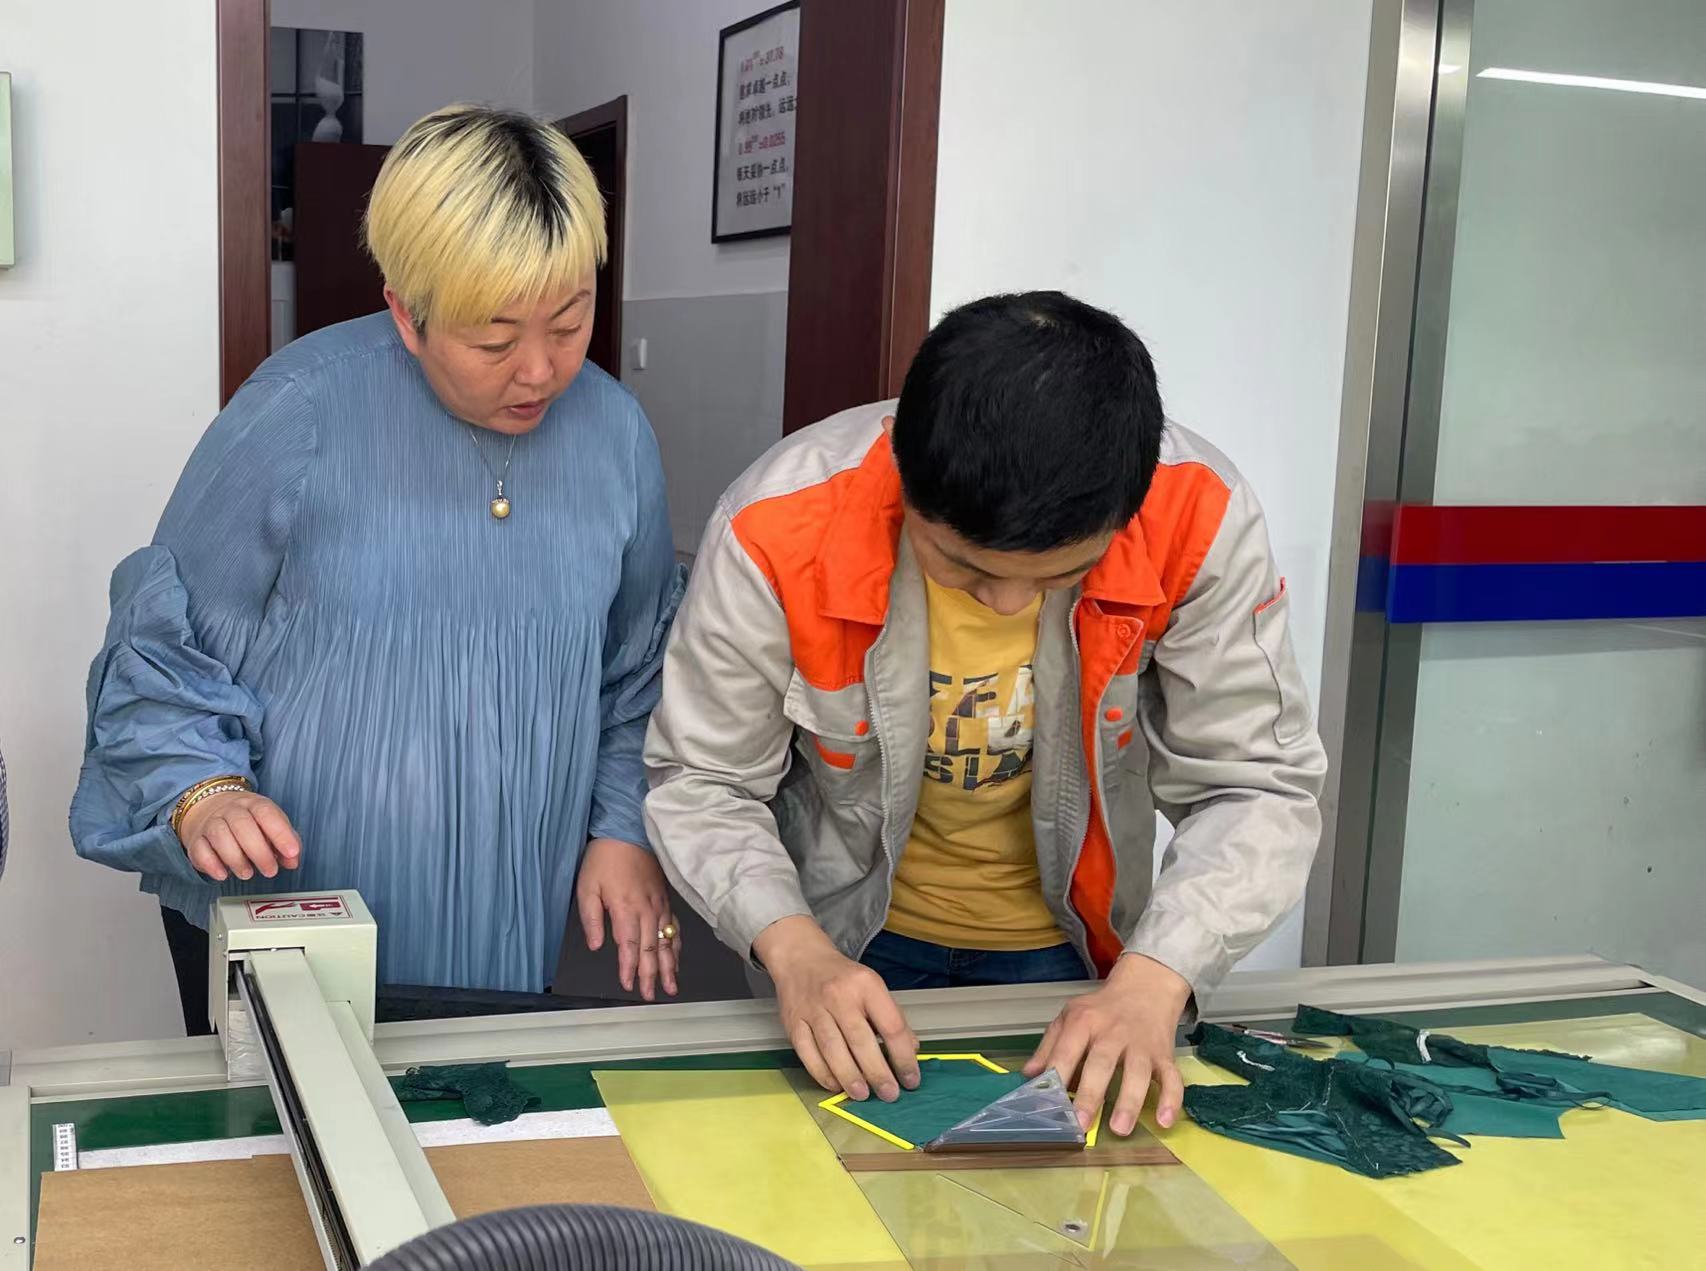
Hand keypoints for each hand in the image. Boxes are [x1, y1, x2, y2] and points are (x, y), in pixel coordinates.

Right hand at [178, 790, 300, 881]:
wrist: (209, 806)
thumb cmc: (248, 821)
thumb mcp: (270, 825)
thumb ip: (285, 841)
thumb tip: (293, 861)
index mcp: (254, 804)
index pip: (267, 813)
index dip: (281, 833)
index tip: (291, 852)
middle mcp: (231, 810)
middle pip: (243, 825)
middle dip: (259, 851)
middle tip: (270, 871)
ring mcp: (211, 823)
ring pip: (220, 836)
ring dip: (235, 859)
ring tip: (248, 873)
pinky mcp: (196, 838)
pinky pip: (200, 850)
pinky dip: (211, 864)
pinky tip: (223, 874)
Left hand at [577, 838, 678, 1000]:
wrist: (627, 832)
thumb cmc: (604, 859)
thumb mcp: (587, 887)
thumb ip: (591, 918)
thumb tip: (597, 946)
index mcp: (625, 908)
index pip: (629, 946)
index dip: (629, 968)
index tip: (628, 986)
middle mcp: (646, 910)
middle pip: (651, 949)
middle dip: (652, 975)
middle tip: (653, 995)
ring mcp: (659, 905)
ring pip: (666, 941)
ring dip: (669, 965)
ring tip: (672, 986)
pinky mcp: (665, 900)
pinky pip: (674, 927)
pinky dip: (676, 945)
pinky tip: (677, 957)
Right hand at [756, 916, 920, 1101]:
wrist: (800, 957)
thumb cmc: (841, 976)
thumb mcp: (873, 986)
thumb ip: (891, 1017)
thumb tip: (910, 1049)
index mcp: (866, 985)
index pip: (891, 1025)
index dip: (904, 1057)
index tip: (911, 1078)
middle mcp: (839, 995)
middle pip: (860, 1040)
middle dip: (877, 1072)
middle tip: (889, 1094)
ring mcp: (813, 1009)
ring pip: (832, 1049)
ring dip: (849, 1077)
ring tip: (862, 1095)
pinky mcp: (793, 1022)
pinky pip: (807, 1053)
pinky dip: (822, 1073)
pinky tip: (835, 1085)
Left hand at [1024, 953, 1190, 1136]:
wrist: (1146, 987)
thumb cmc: (1101, 1009)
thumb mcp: (1070, 1017)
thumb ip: (1050, 1046)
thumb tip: (1029, 1076)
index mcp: (1084, 1022)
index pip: (1067, 1051)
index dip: (1057, 1076)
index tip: (1047, 1104)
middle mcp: (1113, 1032)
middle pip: (1102, 1063)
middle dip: (1091, 1095)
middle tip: (1081, 1124)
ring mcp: (1141, 1044)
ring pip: (1138, 1072)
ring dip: (1129, 1101)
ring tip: (1119, 1129)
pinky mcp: (1164, 1054)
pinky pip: (1172, 1077)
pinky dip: (1172, 1099)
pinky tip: (1165, 1120)